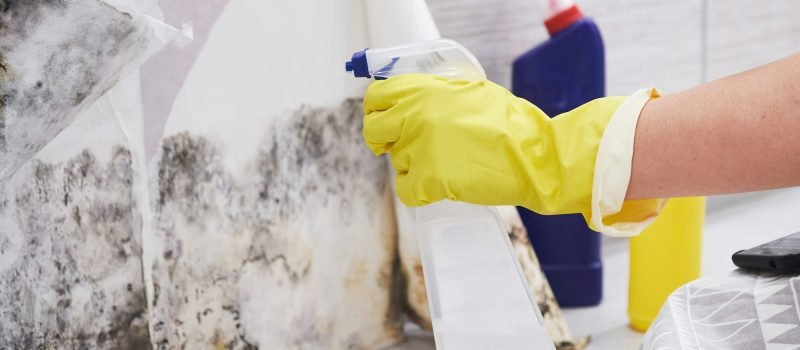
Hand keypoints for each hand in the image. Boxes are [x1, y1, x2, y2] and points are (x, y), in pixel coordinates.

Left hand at [362, 74, 623, 214]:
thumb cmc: (510, 124)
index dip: (377, 111)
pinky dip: (420, 193)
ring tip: (448, 164)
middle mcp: (414, 116)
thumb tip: (412, 102)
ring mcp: (419, 148)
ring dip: (415, 166)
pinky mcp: (428, 179)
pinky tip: (441, 186)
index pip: (375, 96)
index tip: (384, 121)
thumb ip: (435, 94)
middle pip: (373, 132)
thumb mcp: (469, 91)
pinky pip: (406, 191)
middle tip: (399, 148)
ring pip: (395, 163)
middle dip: (383, 142)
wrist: (535, 156)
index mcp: (423, 89)